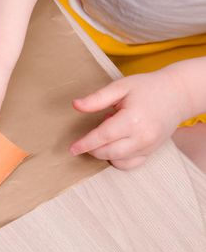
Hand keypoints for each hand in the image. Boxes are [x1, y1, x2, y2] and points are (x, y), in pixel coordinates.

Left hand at [69, 70, 189, 169]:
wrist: (178, 94)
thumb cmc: (148, 88)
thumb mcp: (121, 87)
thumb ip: (97, 98)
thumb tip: (76, 105)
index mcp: (133, 119)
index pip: (103, 137)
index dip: (85, 143)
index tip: (72, 149)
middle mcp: (142, 136)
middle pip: (108, 152)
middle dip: (92, 149)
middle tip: (88, 136)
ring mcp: (149, 146)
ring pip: (117, 160)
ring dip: (104, 153)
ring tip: (108, 133)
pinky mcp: (151, 152)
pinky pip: (129, 164)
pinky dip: (117, 160)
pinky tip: (114, 146)